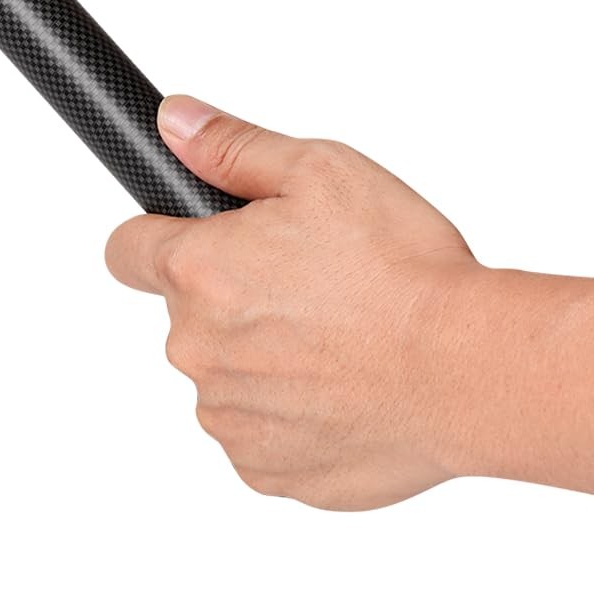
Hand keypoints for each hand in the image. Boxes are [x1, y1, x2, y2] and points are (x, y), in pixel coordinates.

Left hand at [105, 96, 482, 510]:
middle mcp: (197, 352)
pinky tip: (349, 388)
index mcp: (199, 271)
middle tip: (313, 281)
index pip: (125, 251)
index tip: (201, 240)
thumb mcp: (322, 170)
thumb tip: (174, 120)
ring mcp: (229, 419)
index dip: (160, 237)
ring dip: (265, 358)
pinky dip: (295, 413)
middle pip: (188, 314)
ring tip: (343, 337)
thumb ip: (232, 147)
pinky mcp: (267, 472)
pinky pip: (261, 433)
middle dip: (236, 296)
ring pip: (226, 376)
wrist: (468, 370)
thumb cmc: (403, 268)